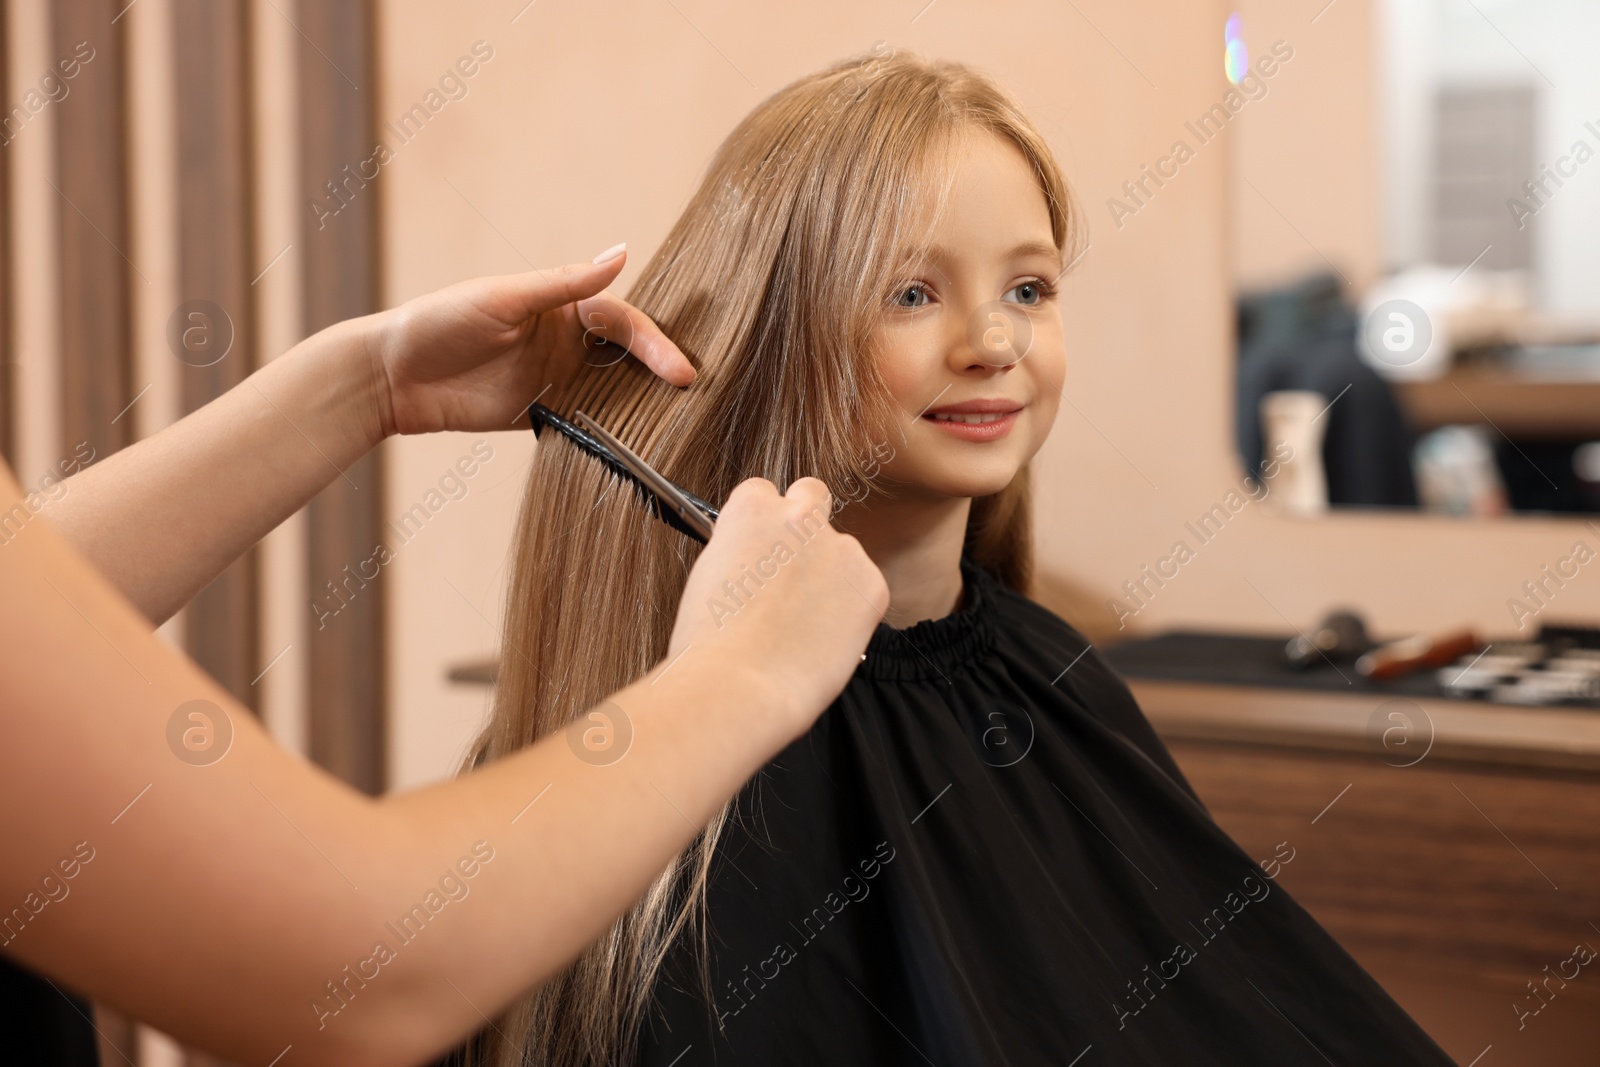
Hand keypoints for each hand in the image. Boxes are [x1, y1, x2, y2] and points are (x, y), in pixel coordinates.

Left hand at [368, 246, 694, 437]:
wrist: (392, 377)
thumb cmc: (440, 322)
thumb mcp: (504, 298)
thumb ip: (564, 283)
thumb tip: (622, 253)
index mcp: (560, 307)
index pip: (622, 321)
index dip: (653, 344)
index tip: (679, 371)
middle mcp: (565, 342)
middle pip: (627, 357)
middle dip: (661, 373)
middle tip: (694, 397)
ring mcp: (555, 381)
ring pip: (614, 392)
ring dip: (643, 406)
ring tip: (679, 426)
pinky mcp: (540, 415)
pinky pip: (587, 424)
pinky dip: (611, 433)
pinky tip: (635, 447)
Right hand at [667, 477, 889, 734]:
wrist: (738, 687)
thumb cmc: (710, 645)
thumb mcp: (711, 574)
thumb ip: (744, 552)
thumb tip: (760, 561)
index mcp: (752, 508)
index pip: (765, 493)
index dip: (764, 527)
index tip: (761, 552)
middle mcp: (800, 516)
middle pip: (812, 497)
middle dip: (806, 524)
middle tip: (794, 571)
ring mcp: (841, 548)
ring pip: (842, 552)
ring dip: (830, 577)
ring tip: (802, 627)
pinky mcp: (872, 585)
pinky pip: (864, 589)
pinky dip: (852, 611)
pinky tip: (822, 640)